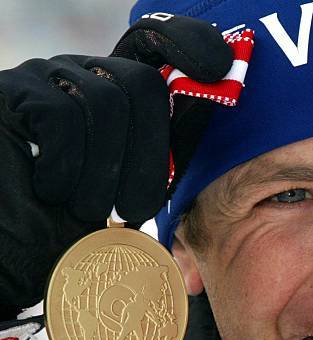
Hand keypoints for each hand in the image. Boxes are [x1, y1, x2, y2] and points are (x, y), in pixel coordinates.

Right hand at [0, 15, 231, 311]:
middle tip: (134, 207)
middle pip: (142, 84)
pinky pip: (61, 117)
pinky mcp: (10, 95)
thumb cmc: (74, 221)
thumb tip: (212, 111)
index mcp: (115, 92)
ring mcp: (44, 79)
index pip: (153, 42)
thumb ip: (163, 153)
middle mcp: (82, 74)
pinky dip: (66, 166)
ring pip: (104, 103)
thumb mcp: (129, 187)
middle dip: (148, 156)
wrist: (14, 250)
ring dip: (104, 172)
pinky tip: (52, 190)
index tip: (217, 66)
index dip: (187, 42)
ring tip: (85, 207)